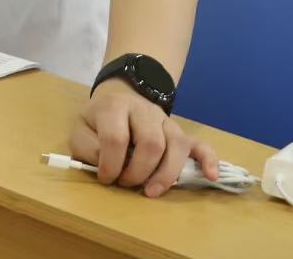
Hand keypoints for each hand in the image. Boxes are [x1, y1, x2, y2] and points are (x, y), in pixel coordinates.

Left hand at [69, 79, 219, 196]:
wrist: (117, 99)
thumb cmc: (98, 122)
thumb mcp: (81, 131)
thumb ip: (88, 148)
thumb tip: (107, 166)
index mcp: (114, 107)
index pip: (116, 138)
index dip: (111, 164)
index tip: (106, 178)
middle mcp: (144, 110)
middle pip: (151, 143)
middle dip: (139, 171)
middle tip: (127, 184)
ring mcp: (166, 120)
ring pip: (176, 145)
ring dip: (165, 174)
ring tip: (151, 192)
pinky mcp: (181, 131)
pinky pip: (200, 144)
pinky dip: (208, 160)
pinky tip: (210, 176)